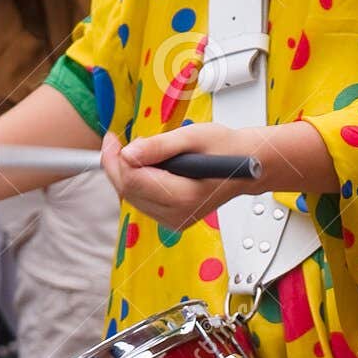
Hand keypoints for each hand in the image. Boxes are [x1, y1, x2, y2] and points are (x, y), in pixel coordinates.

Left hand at [106, 124, 260, 229]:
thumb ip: (158, 146)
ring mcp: (176, 220)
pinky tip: (147, 168)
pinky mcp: (173, 220)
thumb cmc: (225, 147)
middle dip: (117, 165)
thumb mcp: (191, 136)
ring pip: (132, 198)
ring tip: (140, 152)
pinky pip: (142, 202)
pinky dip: (138, 183)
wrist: (246, 165)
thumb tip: (127, 153)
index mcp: (184, 196)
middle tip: (117, 142)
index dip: (116, 159)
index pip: (133, 181)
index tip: (111, 139)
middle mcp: (178, 214)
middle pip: (129, 191)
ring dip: (127, 174)